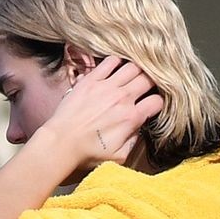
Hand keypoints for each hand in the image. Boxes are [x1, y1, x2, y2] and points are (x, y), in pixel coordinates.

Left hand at [43, 55, 162, 169]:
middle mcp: (122, 98)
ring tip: (136, 75)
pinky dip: (117, 62)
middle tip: (148, 86)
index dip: (159, 103)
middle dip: (153, 82)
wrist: (60, 143)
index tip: (153, 106)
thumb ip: (133, 141)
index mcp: (131, 117)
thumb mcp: (118, 157)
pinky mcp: (91, 80)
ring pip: (132, 66)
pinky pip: (110, 61)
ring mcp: (106, 86)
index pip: (157, 101)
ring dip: (138, 69)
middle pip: (148, 79)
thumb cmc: (87, 154)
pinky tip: (118, 67)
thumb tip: (139, 129)